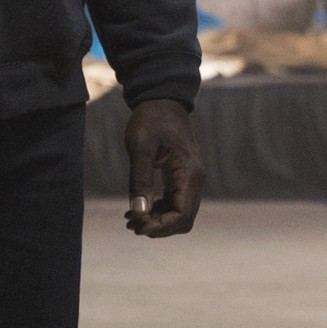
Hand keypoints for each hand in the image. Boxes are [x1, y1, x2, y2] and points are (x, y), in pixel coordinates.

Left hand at [124, 98, 202, 237]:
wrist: (162, 100)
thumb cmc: (151, 120)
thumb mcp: (140, 148)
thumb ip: (140, 180)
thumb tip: (139, 212)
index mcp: (190, 174)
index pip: (182, 216)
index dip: (160, 227)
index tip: (136, 223)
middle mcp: (195, 180)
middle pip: (183, 220)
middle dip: (157, 227)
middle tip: (130, 223)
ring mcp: (190, 180)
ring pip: (179, 215)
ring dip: (156, 221)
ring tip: (130, 218)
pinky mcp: (181, 178)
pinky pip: (174, 204)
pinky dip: (158, 211)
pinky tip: (139, 208)